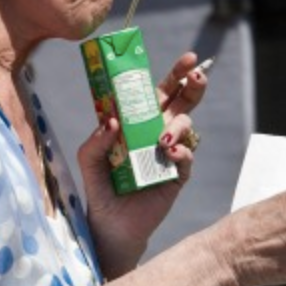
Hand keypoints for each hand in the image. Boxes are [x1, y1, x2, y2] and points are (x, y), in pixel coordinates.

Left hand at [78, 53, 208, 278]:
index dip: (173, 74)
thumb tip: (112, 121)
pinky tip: (170, 152)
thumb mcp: (88, 161)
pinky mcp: (176, 175)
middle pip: (181, 102)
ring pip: (186, 125)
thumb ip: (95, 140)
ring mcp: (169, 153)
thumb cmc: (100, 188)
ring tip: (164, 137)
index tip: (188, 58)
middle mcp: (156, 132)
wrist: (111, 227)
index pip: (158, 92)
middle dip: (192, 85)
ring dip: (179, 124)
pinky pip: (187, 157)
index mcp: (137, 122)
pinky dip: (182, 151)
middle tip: (197, 73)